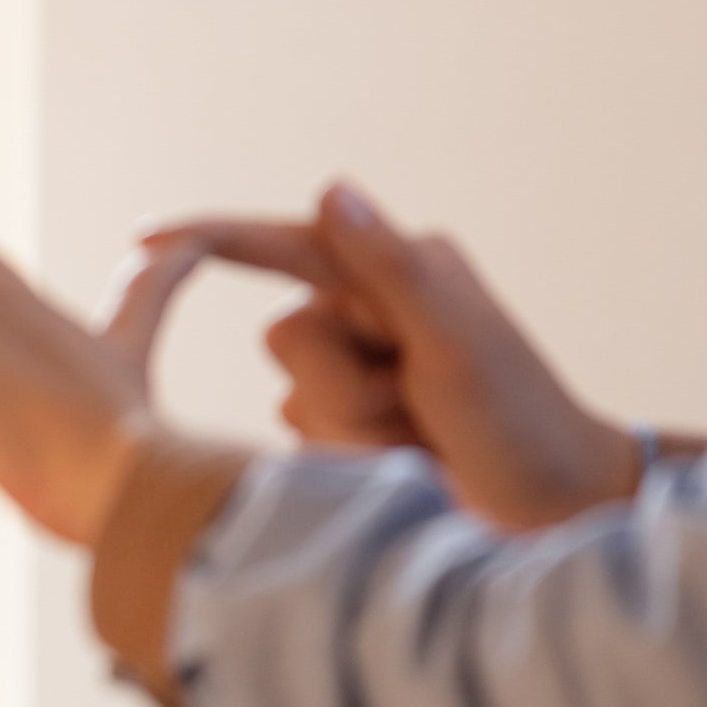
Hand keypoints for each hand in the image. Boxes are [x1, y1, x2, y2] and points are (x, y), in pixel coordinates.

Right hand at [149, 183, 653, 532]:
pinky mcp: (359, 429)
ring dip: (356, 432)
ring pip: (294, 398)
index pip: (282, 245)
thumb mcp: (457, 342)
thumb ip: (389, 267)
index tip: (145, 246)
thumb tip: (330, 190)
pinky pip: (305, 441)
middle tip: (416, 409)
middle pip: (285, 338)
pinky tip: (412, 468)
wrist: (562, 516)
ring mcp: (365, 373)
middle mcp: (375, 314)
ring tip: (425, 443)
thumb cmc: (524, 425)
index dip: (211, 241)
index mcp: (397, 274)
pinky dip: (354, 461)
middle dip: (342, 385)